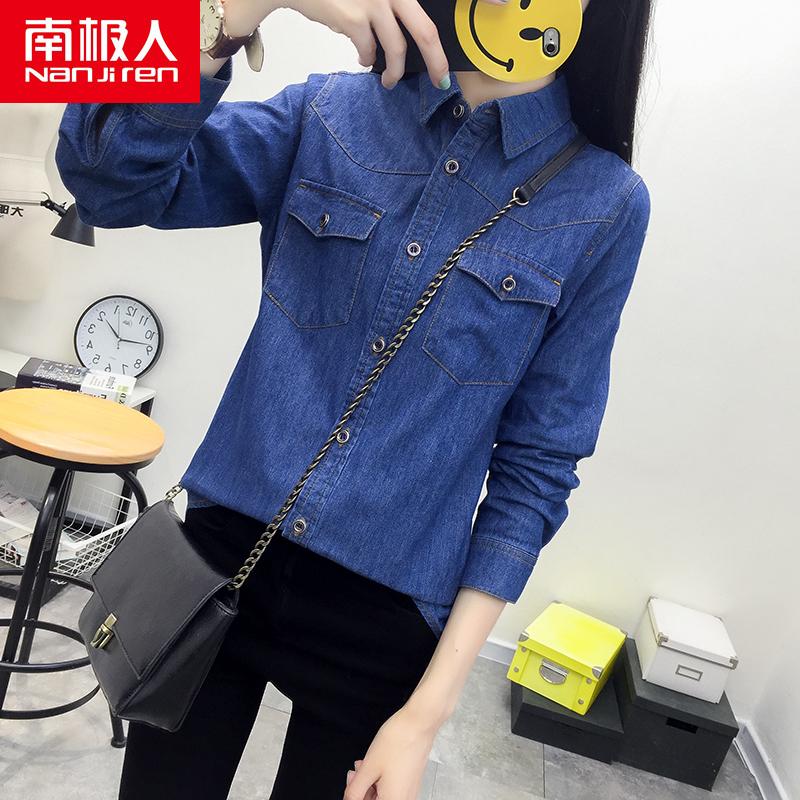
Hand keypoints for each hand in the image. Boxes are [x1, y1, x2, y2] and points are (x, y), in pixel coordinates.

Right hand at [225, 0, 453, 89]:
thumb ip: (389, 8)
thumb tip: (404, 38)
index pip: (426, 16)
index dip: (438, 42)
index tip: (443, 62)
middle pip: (426, 32)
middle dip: (436, 62)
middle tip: (439, 80)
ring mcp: (374, 2)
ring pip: (397, 49)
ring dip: (395, 71)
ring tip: (390, 81)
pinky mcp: (354, 18)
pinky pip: (369, 51)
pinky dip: (367, 59)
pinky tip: (363, 59)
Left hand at [342, 703, 440, 799]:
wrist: (418, 724)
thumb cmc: (397, 742)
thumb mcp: (368, 768)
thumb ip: (354, 791)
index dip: (354, 795)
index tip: (352, 781)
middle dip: (362, 789)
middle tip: (355, 772)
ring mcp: (408, 793)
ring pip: (382, 795)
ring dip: (370, 783)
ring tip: (365, 765)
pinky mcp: (411, 784)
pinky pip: (391, 789)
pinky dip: (380, 780)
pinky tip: (376, 766)